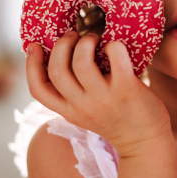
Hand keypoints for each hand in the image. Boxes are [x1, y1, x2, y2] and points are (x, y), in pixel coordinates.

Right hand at [25, 32, 171, 156]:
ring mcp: (104, 99)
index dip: (30, 65)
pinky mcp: (126, 90)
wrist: (146, 142)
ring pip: (81, 63)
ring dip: (85, 42)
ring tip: (94, 37)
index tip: (34, 46)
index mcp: (68, 111)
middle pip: (57, 70)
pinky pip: (116, 59)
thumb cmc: (118, 118)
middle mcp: (82, 106)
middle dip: (61, 45)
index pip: (38, 89)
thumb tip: (68, 55)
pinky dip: (114, 46)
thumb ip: (75, 92)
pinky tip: (115, 47)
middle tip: (74, 35)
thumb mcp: (87, 112)